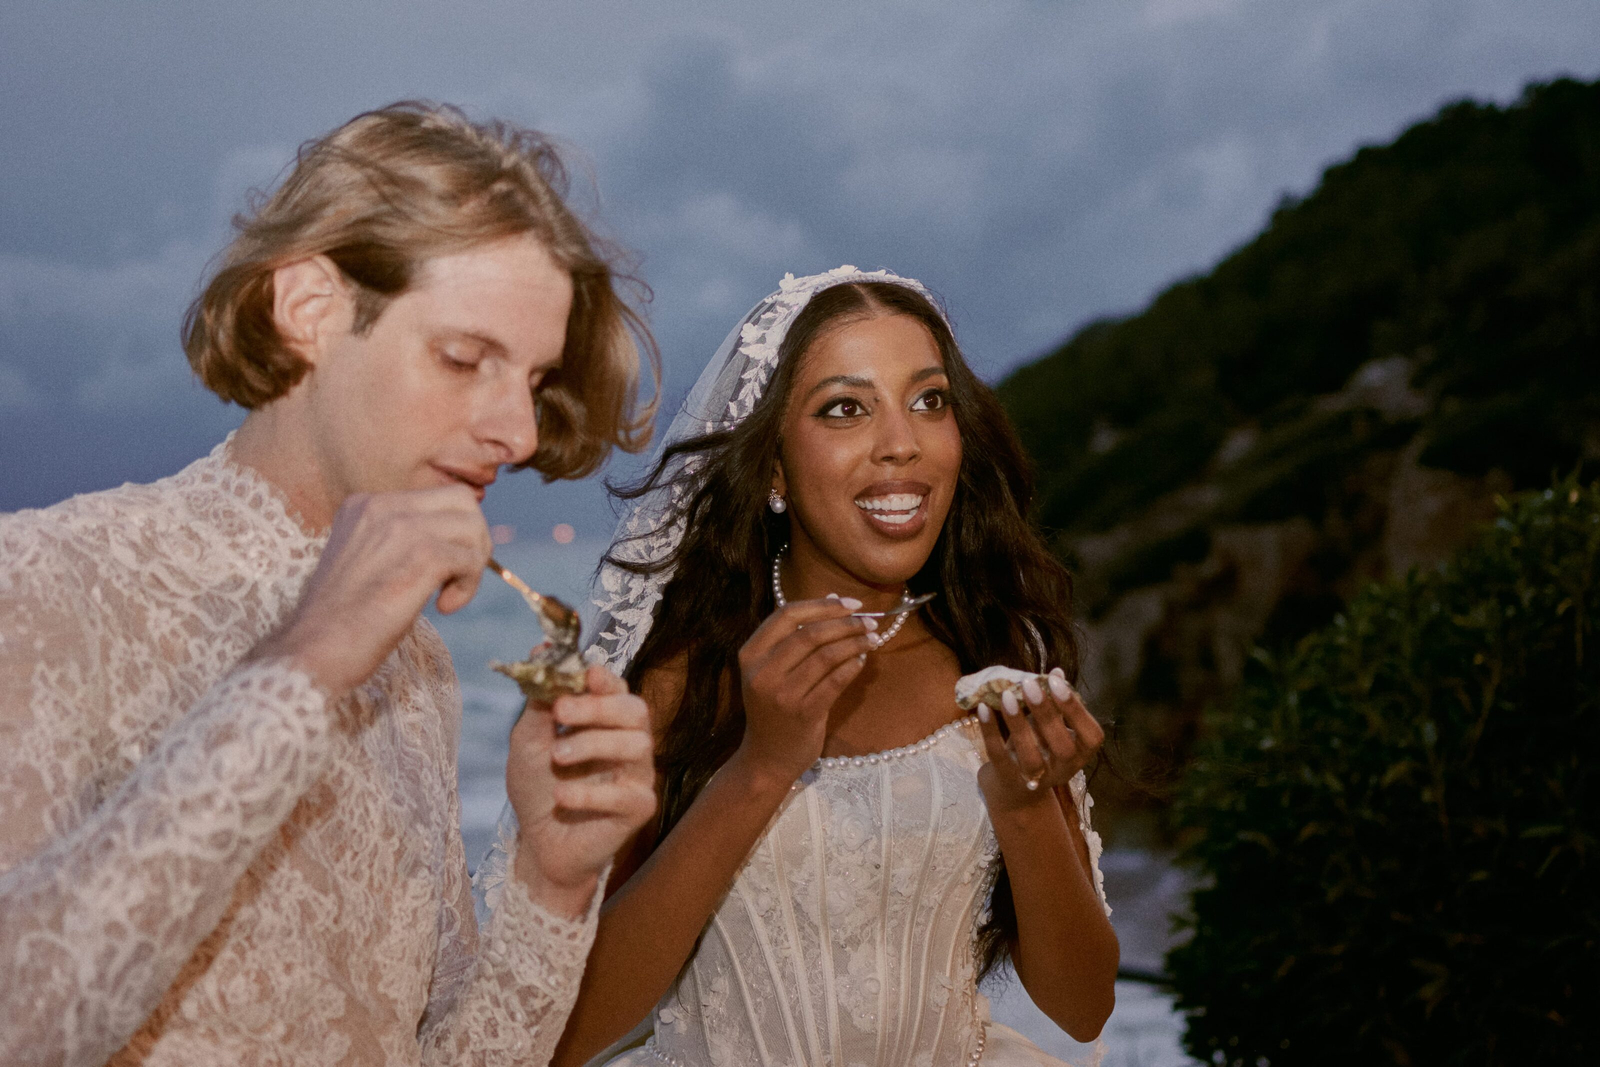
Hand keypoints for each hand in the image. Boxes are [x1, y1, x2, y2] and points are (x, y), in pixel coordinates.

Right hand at [251, 486, 490, 697]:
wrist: (315, 650)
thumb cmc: (341, 619)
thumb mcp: (367, 561)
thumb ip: (401, 541)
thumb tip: (455, 542)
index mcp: (365, 504)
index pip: (435, 498)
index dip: (451, 534)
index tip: (440, 570)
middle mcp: (382, 506)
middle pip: (462, 501)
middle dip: (474, 539)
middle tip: (459, 576)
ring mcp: (402, 527)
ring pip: (472, 526)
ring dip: (473, 565)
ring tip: (448, 596)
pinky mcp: (422, 555)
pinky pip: (470, 557)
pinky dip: (467, 586)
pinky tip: (444, 607)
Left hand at [509, 664, 656, 915]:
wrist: (538, 843)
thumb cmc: (537, 785)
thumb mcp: (528, 739)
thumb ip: (539, 700)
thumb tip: (541, 649)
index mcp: (606, 720)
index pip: (618, 688)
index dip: (605, 678)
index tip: (584, 673)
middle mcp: (629, 742)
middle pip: (636, 710)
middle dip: (599, 706)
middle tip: (561, 710)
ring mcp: (638, 775)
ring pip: (637, 745)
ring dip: (593, 745)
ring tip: (557, 757)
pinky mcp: (639, 809)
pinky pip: (627, 793)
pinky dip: (591, 792)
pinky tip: (561, 795)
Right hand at [734, 596, 879, 784]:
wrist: (767, 758)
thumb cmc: (774, 708)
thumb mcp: (773, 669)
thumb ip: (798, 634)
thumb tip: (835, 598)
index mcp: (750, 654)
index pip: (787, 615)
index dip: (822, 605)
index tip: (851, 603)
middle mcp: (762, 672)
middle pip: (810, 633)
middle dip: (845, 623)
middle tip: (870, 621)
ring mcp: (782, 694)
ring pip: (826, 656)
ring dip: (855, 642)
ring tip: (873, 638)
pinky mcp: (803, 713)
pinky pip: (836, 681)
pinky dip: (854, 666)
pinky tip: (864, 659)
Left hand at [976, 668, 1104, 811]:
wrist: (1014, 786)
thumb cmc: (1040, 745)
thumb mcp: (1051, 725)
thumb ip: (1055, 701)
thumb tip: (1057, 672)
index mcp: (1082, 753)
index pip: (1092, 736)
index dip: (1076, 710)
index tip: (1056, 682)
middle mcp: (1064, 770)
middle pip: (1062, 747)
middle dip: (1046, 714)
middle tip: (1029, 684)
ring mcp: (1036, 779)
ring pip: (1030, 756)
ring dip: (1018, 724)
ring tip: (1007, 695)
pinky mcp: (1008, 779)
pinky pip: (999, 756)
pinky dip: (991, 732)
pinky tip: (984, 709)